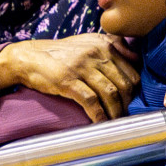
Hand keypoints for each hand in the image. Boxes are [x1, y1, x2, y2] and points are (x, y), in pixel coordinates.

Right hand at [0, 34, 140, 122]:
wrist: (29, 57)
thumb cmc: (62, 53)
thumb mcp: (88, 41)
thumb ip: (113, 46)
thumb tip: (136, 58)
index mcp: (104, 44)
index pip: (131, 71)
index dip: (135, 91)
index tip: (132, 102)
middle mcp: (96, 53)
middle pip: (124, 84)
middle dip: (128, 104)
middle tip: (125, 115)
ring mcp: (82, 67)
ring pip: (110, 93)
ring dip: (116, 112)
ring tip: (115, 121)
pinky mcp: (68, 81)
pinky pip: (91, 101)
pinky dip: (99, 115)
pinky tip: (101, 123)